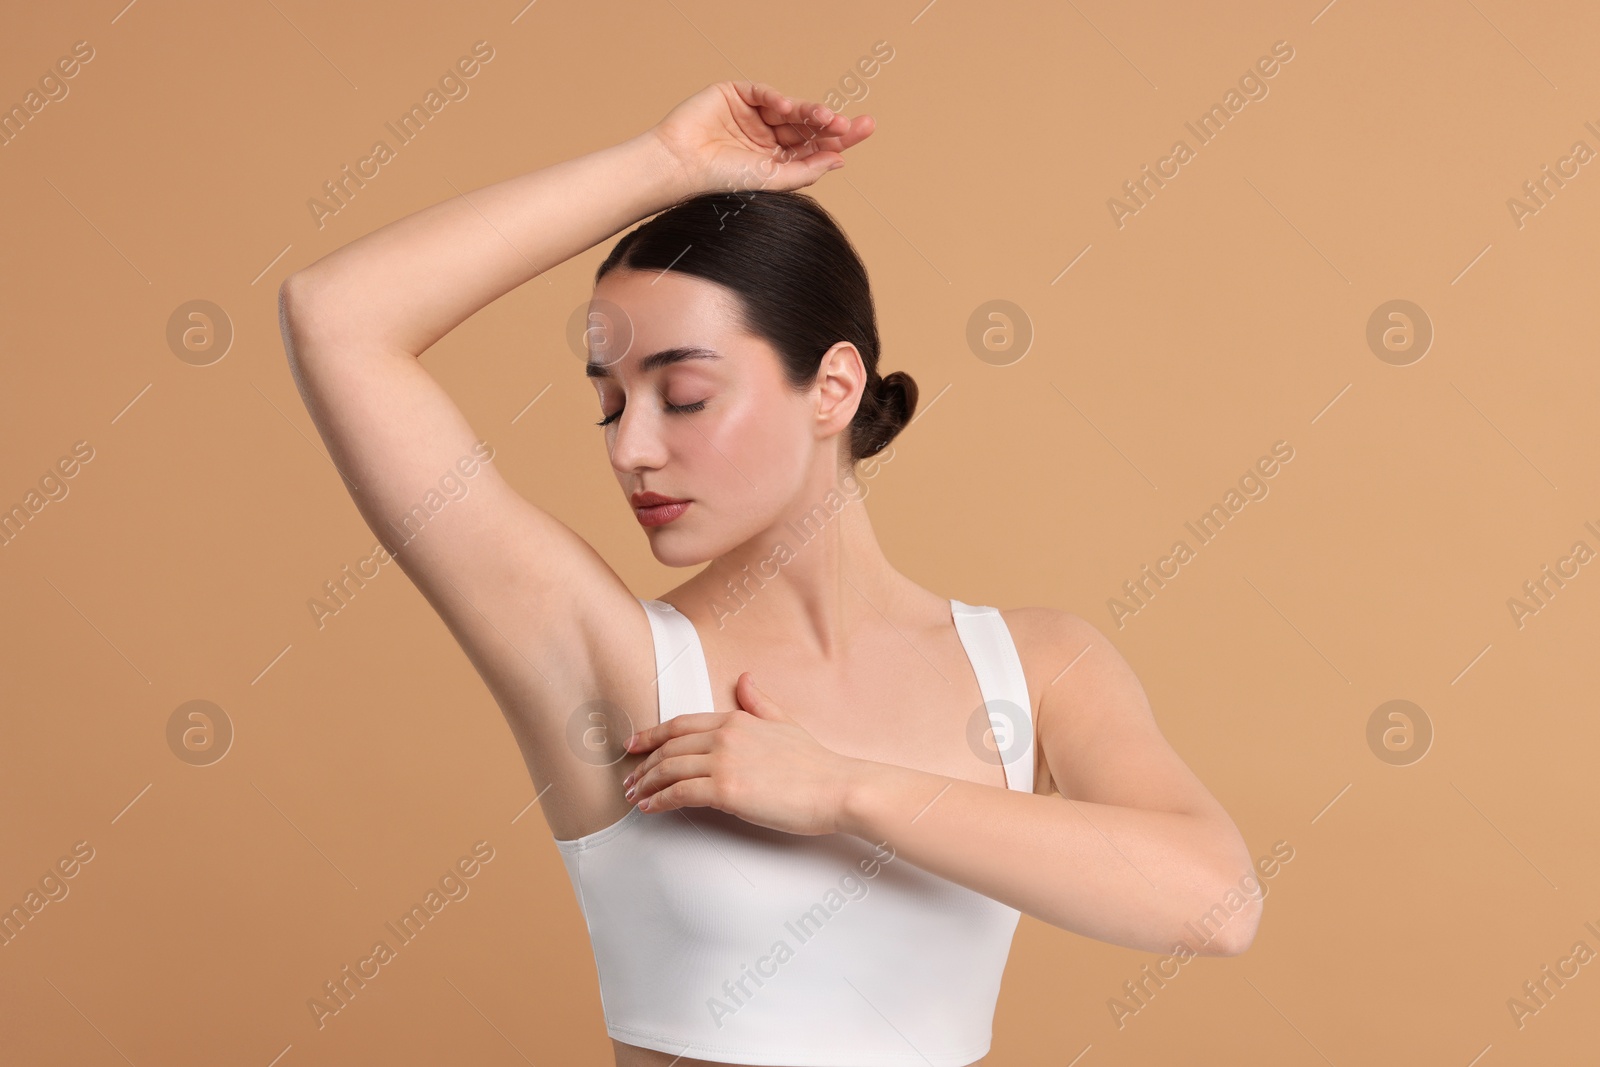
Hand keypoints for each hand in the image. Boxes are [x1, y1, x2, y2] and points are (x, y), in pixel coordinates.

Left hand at [622, 672, 857, 835]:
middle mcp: (725, 736)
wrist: (837, 788)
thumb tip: (745, 679)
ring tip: (635, 796)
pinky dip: (659, 800)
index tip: (634, 744)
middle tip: (630, 779)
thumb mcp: (785, 723)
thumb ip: (760, 703)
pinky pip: (679, 794)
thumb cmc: (816, 764)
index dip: (652, 734)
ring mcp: (724, 762)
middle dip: (643, 764)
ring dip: (646, 784)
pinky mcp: (726, 791)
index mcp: (737, 719)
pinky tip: (650, 808)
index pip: (681, 724)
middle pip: (669, 747)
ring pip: (669, 769)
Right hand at [648, 80, 874, 198]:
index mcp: (776, 159)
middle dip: (831, 123)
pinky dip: (776, 97)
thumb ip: (805, 170)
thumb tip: (840, 159)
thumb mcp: (772, 179)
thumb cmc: (721, 181)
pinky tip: (786, 107)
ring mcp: (752, 115)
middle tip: (853, 124)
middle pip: (807, 126)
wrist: (681, 166)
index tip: (863, 129)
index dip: (839, 138)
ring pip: (790, 109)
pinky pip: (763, 92)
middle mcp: (767, 136)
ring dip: (810, 112)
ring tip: (827, 118)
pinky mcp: (735, 95)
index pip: (814, 146)